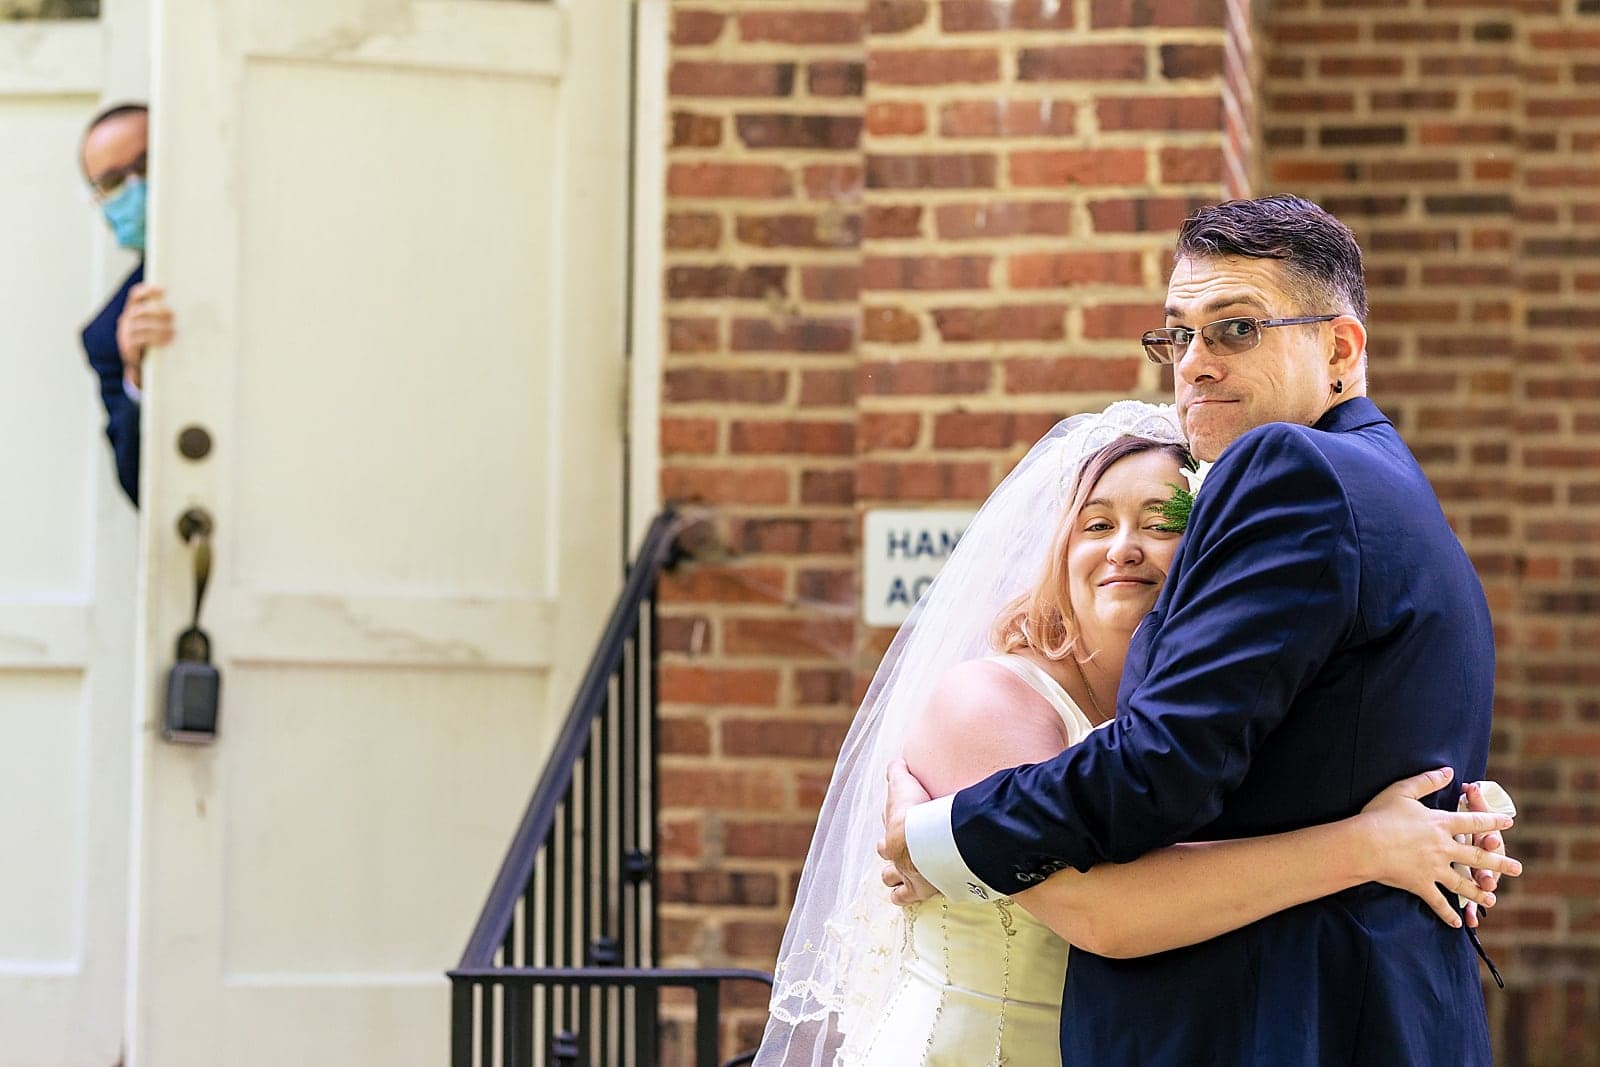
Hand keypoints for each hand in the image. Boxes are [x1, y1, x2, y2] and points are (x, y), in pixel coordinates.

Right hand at [115, 282, 174, 390]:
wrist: (144, 365)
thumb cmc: (155, 341)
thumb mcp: (158, 326)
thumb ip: (166, 317)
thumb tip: (194, 310)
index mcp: (134, 310)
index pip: (136, 295)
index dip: (148, 290)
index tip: (164, 290)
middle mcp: (127, 319)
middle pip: (141, 310)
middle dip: (158, 312)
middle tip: (173, 316)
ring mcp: (125, 332)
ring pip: (141, 325)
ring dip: (159, 327)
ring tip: (174, 332)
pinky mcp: (128, 346)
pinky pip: (140, 339)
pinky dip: (155, 339)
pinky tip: (167, 341)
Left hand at [876, 758, 936, 906]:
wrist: (926, 838)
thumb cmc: (916, 810)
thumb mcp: (903, 784)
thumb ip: (898, 772)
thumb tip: (895, 762)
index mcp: (892, 835)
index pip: (885, 840)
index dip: (888, 838)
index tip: (894, 834)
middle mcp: (895, 857)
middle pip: (886, 861)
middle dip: (890, 860)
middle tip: (899, 857)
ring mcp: (906, 875)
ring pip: (892, 882)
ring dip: (896, 880)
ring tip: (903, 880)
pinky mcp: (920, 890)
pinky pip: (907, 898)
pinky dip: (907, 897)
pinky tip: (912, 897)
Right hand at [1357, 767, 1519, 927]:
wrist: (1364, 844)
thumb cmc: (1380, 815)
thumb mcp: (1402, 791)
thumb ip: (1427, 781)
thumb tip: (1448, 771)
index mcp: (1440, 823)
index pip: (1473, 821)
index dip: (1492, 821)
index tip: (1508, 823)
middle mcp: (1443, 847)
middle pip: (1477, 856)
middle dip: (1499, 862)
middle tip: (1517, 868)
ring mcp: (1434, 868)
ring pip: (1463, 882)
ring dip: (1480, 891)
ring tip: (1493, 898)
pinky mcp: (1421, 884)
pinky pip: (1438, 902)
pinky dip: (1448, 914)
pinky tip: (1457, 924)